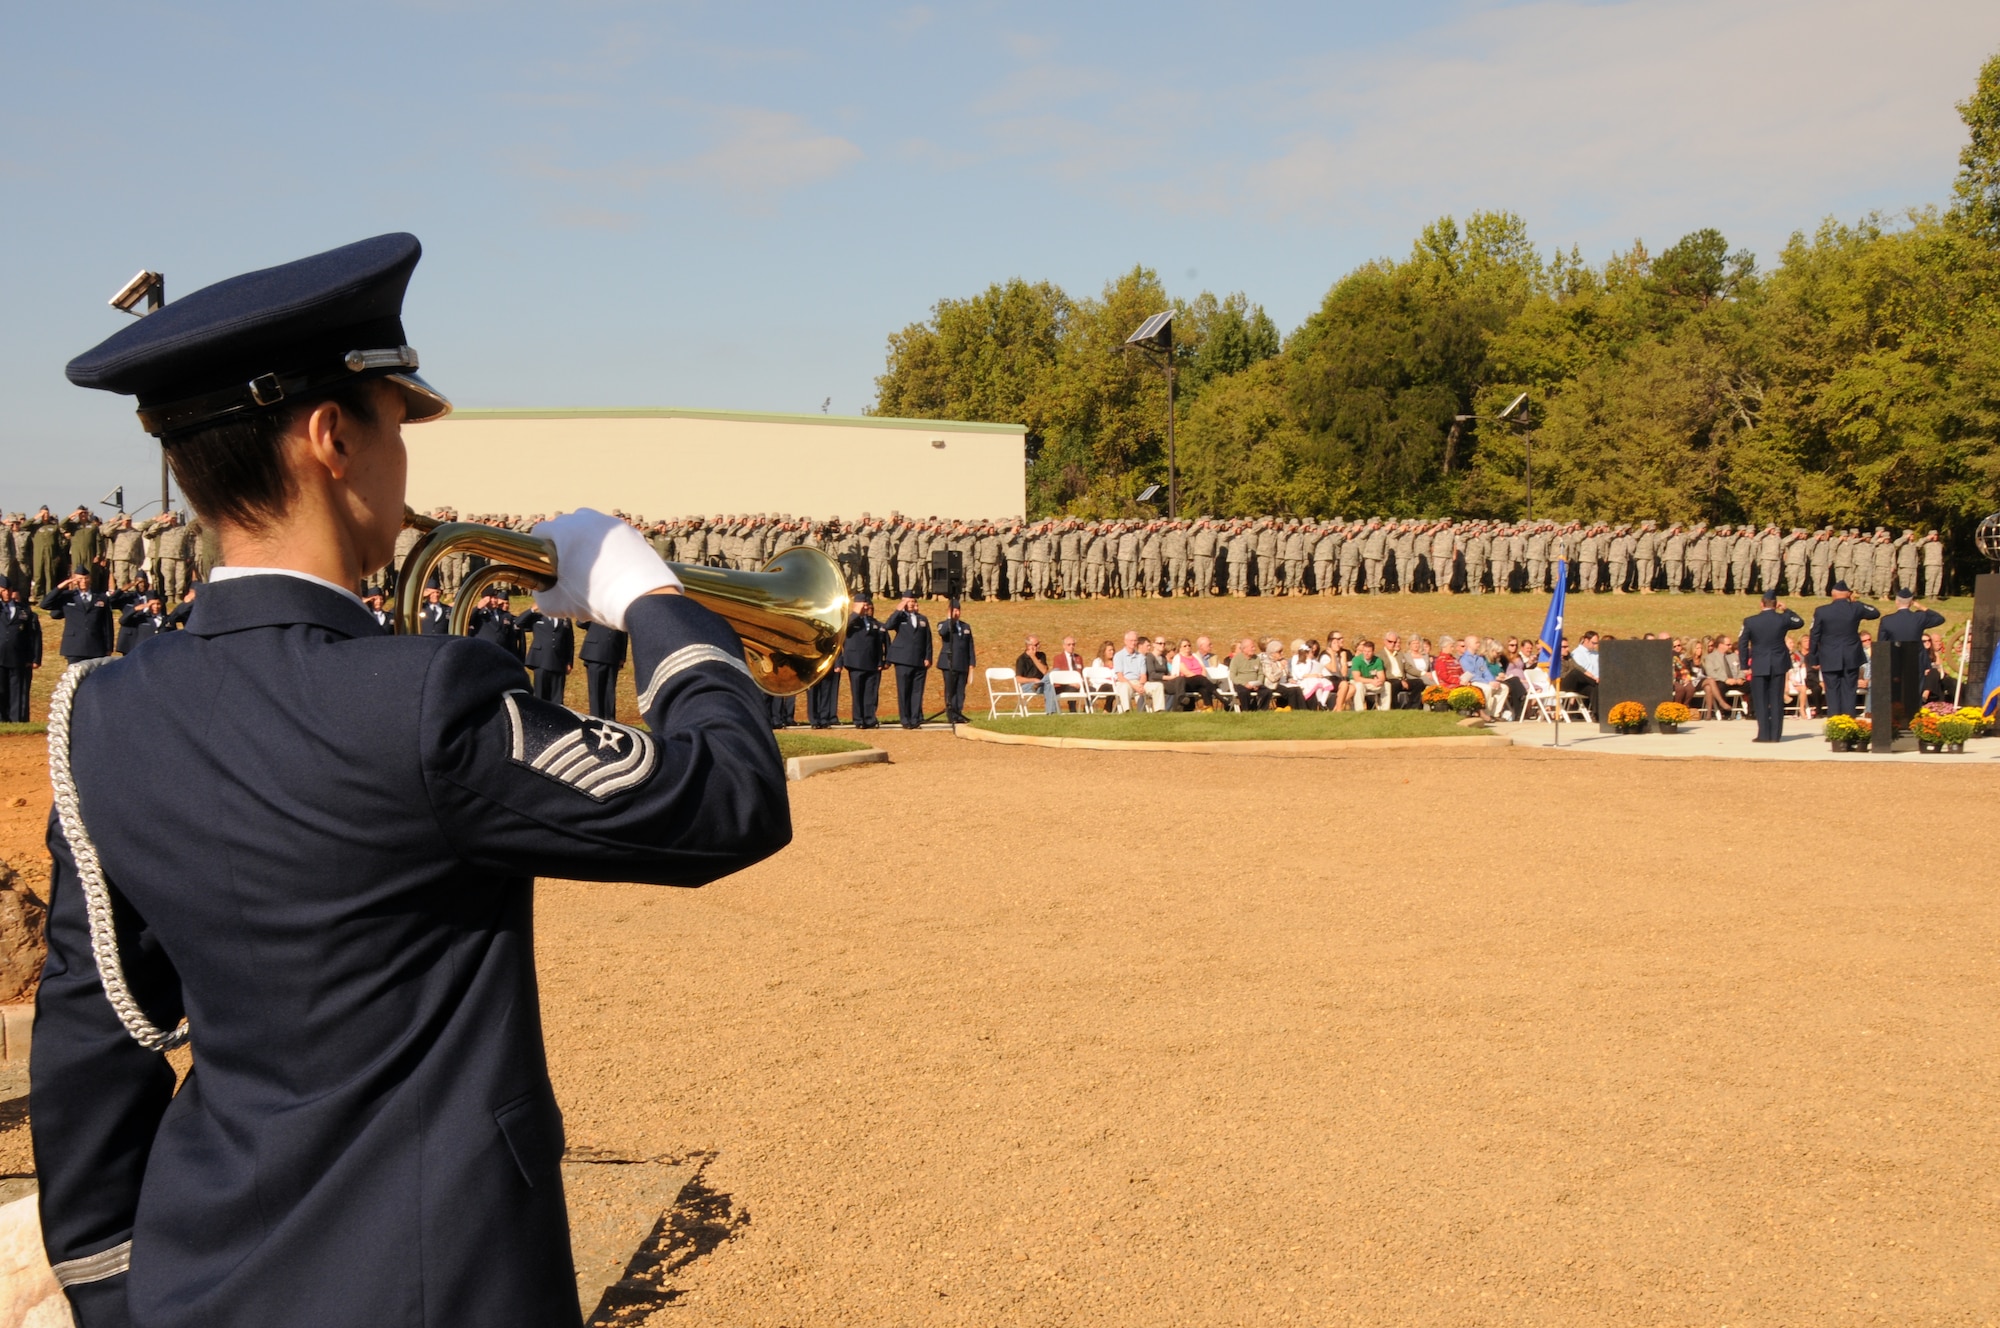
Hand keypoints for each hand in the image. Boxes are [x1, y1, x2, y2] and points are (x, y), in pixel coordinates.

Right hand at [530, 509, 681, 631]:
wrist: (645, 600)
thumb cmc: (598, 599)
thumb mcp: (560, 604)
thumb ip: (543, 598)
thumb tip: (542, 595)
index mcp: (567, 530)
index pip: (542, 530)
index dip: (538, 548)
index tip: (544, 565)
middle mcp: (590, 520)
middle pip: (567, 525)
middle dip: (563, 542)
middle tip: (567, 568)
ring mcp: (614, 525)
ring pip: (592, 528)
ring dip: (587, 542)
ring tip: (591, 567)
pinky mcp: (634, 534)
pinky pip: (613, 536)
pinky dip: (609, 548)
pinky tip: (613, 568)